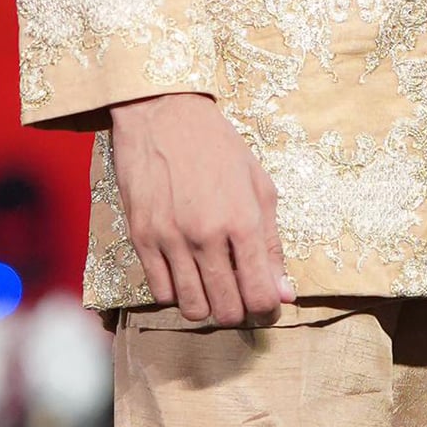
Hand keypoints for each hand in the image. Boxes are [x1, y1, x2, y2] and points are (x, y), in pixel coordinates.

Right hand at [110, 93, 292, 324]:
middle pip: (226, 310)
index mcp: (243, 222)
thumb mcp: (258, 186)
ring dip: (207, 307)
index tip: (267, 304)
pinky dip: (176, 292)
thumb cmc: (217, 146)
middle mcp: (206, 236)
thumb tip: (285, 292)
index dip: (268, 309)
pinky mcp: (141, 238)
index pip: (261, 294)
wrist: (163, 114)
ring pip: (192, 308)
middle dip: (238, 312)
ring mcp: (170, 239)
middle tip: (240, 298)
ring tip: (212, 288)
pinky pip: (160, 292)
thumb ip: (272, 244)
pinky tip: (185, 274)